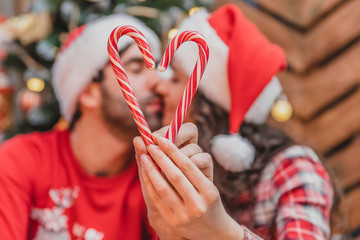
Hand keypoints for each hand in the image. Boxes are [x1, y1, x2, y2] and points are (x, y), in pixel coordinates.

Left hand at [134, 123, 243, 239]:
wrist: (212, 231)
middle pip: (175, 176)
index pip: (189, 167)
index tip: (161, 139)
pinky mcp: (173, 222)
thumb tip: (171, 144)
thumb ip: (193, 168)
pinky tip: (145, 172)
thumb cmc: (208, 201)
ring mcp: (185, 215)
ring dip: (151, 170)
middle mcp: (198, 204)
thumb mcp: (208, 185)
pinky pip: (157, 199)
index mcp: (209, 192)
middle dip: (161, 158)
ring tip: (144, 156)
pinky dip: (149, 184)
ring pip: (163, 188)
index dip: (173, 151)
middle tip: (150, 144)